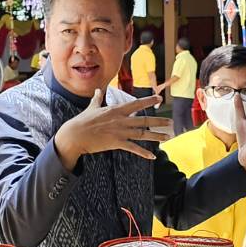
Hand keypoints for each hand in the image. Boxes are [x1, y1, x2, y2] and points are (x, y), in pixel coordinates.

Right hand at [54, 89, 171, 168]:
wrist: (75, 135)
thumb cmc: (82, 121)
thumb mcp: (92, 107)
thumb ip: (98, 98)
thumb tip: (99, 90)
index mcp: (116, 109)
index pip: (136, 104)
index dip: (149, 101)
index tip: (159, 99)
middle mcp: (121, 120)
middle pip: (144, 120)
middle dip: (159, 121)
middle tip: (170, 122)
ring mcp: (120, 132)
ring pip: (143, 134)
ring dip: (156, 136)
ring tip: (167, 137)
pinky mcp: (116, 143)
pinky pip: (133, 148)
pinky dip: (143, 153)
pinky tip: (152, 156)